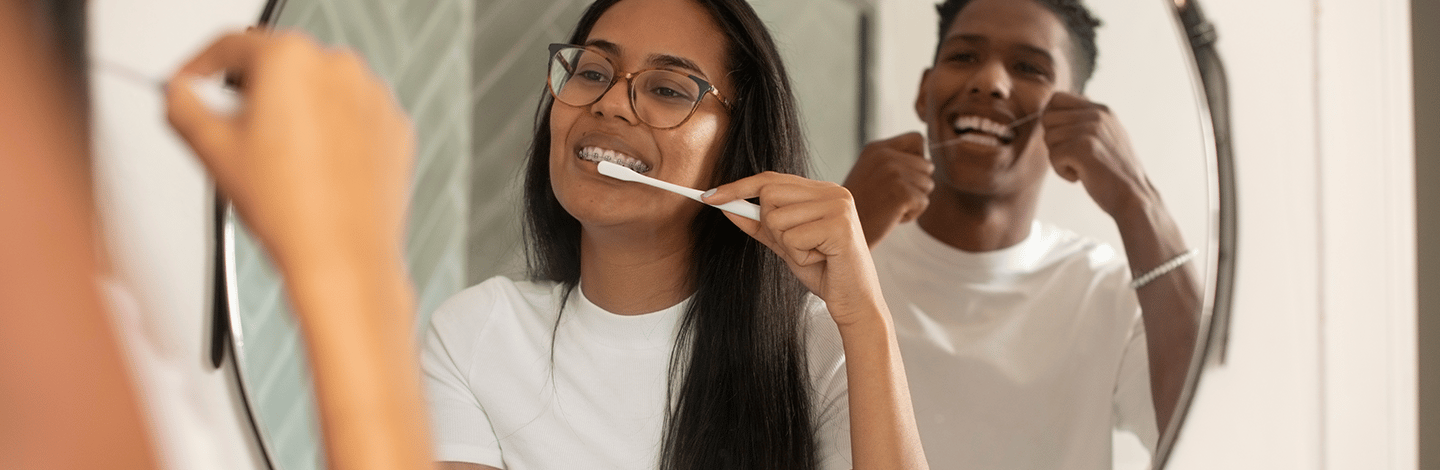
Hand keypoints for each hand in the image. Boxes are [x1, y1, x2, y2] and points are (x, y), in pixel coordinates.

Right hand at [165, 30, 414, 269]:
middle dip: (253, 95)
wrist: (344, 257)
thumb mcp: (212, 150)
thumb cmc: (289, 208)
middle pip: (280, 67)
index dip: (200, 65)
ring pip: (320, 92)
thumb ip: (181, 105)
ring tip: (283, 163)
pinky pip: (354, 118)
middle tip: (238, 136)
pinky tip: (317, 170)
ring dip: (297, 113)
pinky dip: (334, 134)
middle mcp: (341, 69)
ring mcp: (375, 97)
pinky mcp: (396, 127)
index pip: (231, 45)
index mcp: (292, 60)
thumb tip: (179, 92)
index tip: (193, 80)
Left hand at [703, 172, 882, 325]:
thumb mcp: (785, 244)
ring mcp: (839, 206)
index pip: (770, 179)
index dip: (738, 187)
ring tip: (813, 254)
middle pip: (769, 194)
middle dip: (770, 226)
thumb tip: (726, 207)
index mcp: (822, 190)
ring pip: (777, 218)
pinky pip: (792, 238)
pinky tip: (821, 260)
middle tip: (797, 246)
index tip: (707, 197)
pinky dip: (800, 256)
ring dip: (788, 246)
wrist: (855, 302)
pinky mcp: (840, 226)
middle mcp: (833, 191)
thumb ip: (759, 224)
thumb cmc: (824, 271)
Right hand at [842, 132, 933, 247]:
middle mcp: (885, 155)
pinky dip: (911, 214)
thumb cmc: (858, 206)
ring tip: (889, 206)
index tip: (901, 177)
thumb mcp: (869, 173)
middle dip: (915, 184)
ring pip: (928, 184)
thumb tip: (929, 163)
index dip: (917, 159)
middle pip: (927, 165)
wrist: (841, 229)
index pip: (917, 139)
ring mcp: (894, 173)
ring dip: (913, 200)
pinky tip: (890, 216)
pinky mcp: (902, 192)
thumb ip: (892, 162)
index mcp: (877, 148)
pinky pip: (924, 202)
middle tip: (890, 197)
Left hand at [1042, 91, 1156, 217]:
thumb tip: (1049, 112)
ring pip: (1048, 138)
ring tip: (1080, 168)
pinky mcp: (1083, 147)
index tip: (1063, 140)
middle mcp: (1096, 114)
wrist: (1134, 196)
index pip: (1056, 98)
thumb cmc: (1114, 172)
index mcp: (1101, 110)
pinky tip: (1080, 177)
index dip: (1051, 120)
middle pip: (1047, 118)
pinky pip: (1053, 156)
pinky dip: (1062, 171)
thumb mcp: (1106, 137)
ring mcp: (1090, 129)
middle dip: (1053, 141)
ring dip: (1058, 159)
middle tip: (1071, 158)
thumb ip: (1084, 122)